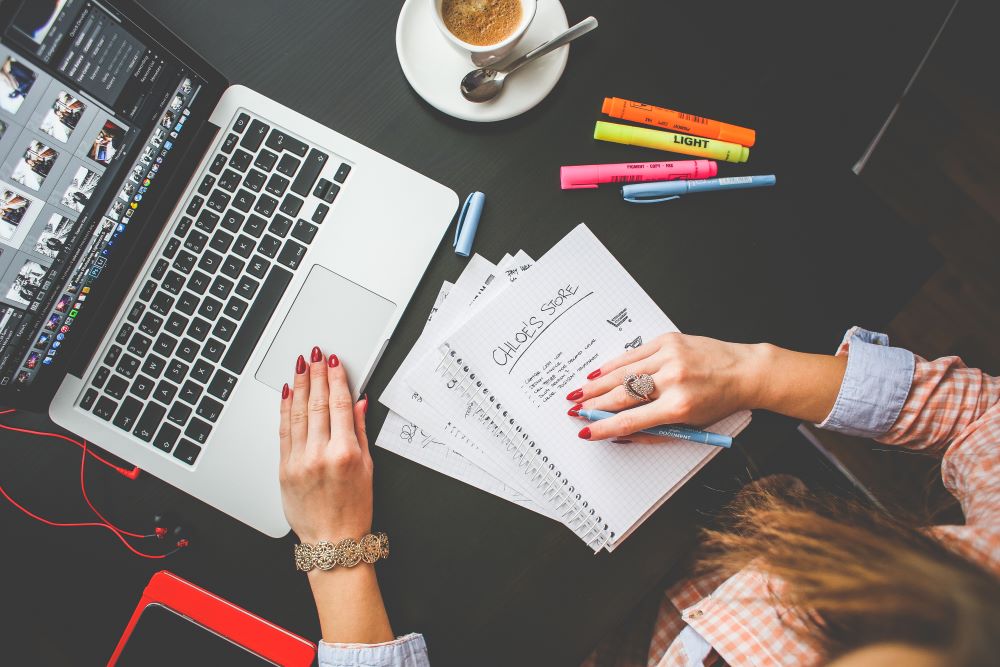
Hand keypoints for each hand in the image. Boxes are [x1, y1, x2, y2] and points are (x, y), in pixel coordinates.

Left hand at [278, 346, 371, 542]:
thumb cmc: (354, 509)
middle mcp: (320, 454)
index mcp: (346, 453)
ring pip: (297, 413)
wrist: (332, 542)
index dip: (337, 379)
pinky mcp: (284, 468)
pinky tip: (286, 393)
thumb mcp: (368, 468)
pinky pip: (283, 431)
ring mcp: (299, 461)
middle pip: (316, 404)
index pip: (339, 405)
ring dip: (298, 385)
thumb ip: (361, 431)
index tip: (335, 362)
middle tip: (316, 355)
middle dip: (316, 375)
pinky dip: (284, 409)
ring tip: (301, 366)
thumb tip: (359, 403)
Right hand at [569, 333, 764, 440]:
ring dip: (596, 385)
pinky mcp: (668, 341)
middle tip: (575, 410)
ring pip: (622, 373)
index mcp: (679, 407)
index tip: (586, 431)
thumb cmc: (720, 401)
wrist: (745, 371)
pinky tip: (597, 373)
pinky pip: (633, 354)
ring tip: (578, 393)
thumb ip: (653, 432)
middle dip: (594, 405)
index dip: (603, 427)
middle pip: (621, 395)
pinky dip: (612, 365)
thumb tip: (619, 433)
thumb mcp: (691, 426)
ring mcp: (670, 357)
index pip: (630, 420)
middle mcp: (673, 380)